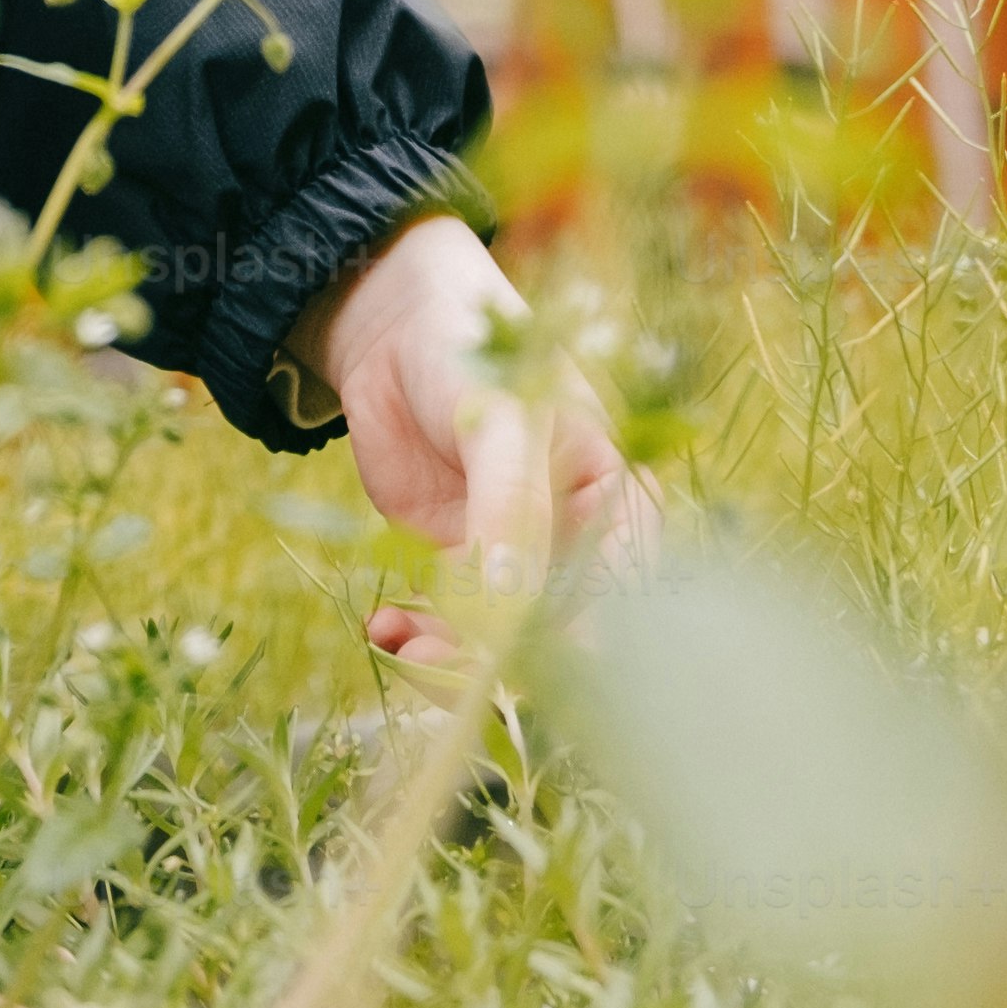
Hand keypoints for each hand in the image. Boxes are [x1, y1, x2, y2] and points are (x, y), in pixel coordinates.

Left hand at [306, 213, 652, 665]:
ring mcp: (518, 562)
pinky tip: (384, 625)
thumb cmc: (476, 356)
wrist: (396, 334)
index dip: (585, 648)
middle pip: (560, 636)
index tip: (529, 672)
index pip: (622, 598)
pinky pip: (449, 627)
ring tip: (401, 641)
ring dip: (452, 657)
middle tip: (440, 662)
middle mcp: (579, 545)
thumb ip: (510, 508)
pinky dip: (418, 639)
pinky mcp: (461, 569)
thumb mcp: (502, 423)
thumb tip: (513, 606)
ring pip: (498, 644)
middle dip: (503, 662)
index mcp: (621, 504)